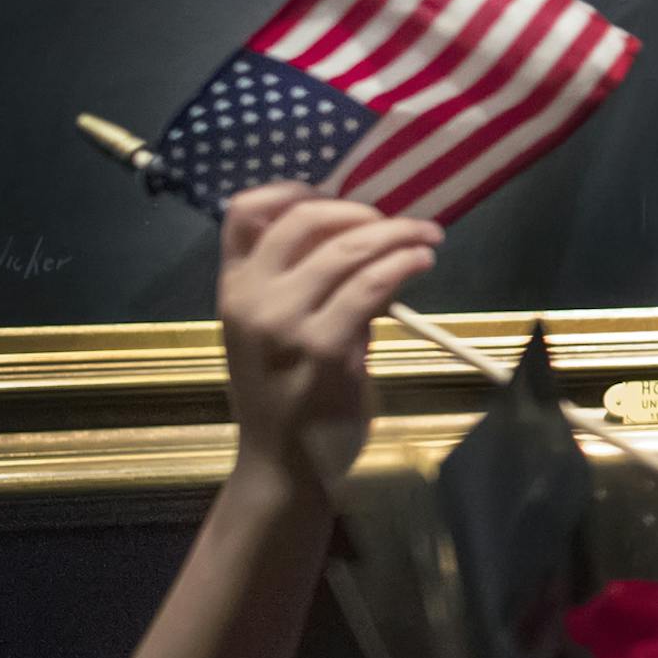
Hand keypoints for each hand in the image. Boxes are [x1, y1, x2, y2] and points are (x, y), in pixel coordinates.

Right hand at [218, 187, 440, 472]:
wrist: (282, 466)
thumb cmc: (285, 396)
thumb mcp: (276, 330)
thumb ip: (307, 281)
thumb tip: (362, 233)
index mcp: (232, 289)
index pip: (243, 212)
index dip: (291, 190)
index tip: (334, 195)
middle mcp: (250, 299)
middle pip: (303, 219)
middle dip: (358, 210)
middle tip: (394, 220)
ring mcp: (284, 324)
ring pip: (345, 249)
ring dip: (395, 233)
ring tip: (425, 236)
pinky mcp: (324, 349)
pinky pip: (370, 285)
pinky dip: (402, 263)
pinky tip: (421, 260)